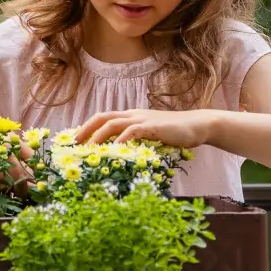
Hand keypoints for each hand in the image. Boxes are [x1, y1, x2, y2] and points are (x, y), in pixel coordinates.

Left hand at [76, 107, 217, 148]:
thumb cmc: (175, 134)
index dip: (88, 127)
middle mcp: (133, 115)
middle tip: (73, 144)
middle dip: (85, 130)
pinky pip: (131, 131)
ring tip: (87, 149)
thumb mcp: (152, 137)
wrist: (198, 125)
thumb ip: (138, 142)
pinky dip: (120, 140)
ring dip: (97, 136)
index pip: (104, 118)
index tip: (75, 140)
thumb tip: (123, 156)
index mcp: (131, 117)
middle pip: (102, 117)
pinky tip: (113, 149)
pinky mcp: (152, 127)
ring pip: (112, 123)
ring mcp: (142, 119)